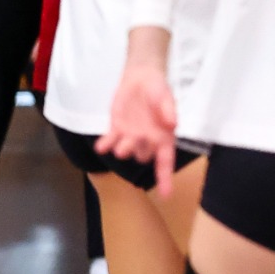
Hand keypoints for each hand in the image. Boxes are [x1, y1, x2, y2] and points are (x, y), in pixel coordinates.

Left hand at [96, 31, 177, 195]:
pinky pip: (109, 142)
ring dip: (122, 150)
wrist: (140, 78)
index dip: (166, 178)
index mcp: (163, 137)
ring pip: (126, 152)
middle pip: (143, 157)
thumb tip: (173, 123)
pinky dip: (105, 145)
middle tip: (136, 139)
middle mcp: (148, 141)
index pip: (166, 162)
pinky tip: (101, 145)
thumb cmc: (158, 89)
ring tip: (119, 144)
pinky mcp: (116, 129)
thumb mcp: (165, 97)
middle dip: (138, 152)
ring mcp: (131, 136)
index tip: (167, 194)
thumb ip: (168, 110)